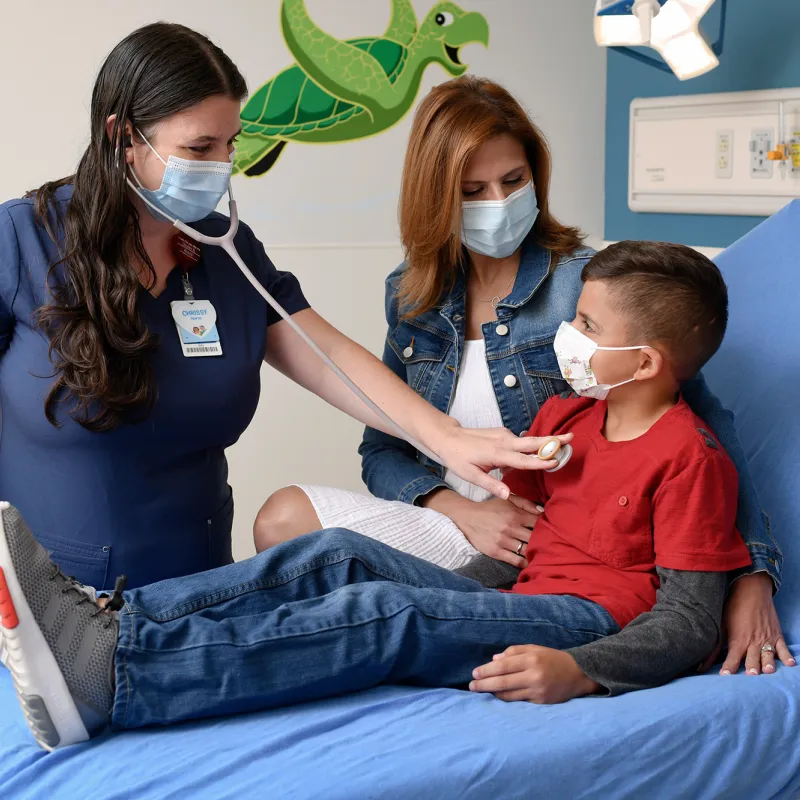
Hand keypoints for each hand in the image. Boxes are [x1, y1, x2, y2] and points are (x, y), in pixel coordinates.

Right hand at [424, 491, 543, 567]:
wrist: (467, 517)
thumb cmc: (490, 508)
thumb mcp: (507, 500)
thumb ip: (526, 503)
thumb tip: (543, 511)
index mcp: (515, 514)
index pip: (539, 523)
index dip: (548, 527)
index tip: (554, 531)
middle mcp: (510, 528)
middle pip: (535, 538)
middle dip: (545, 542)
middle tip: (553, 546)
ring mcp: (503, 541)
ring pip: (527, 550)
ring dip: (536, 553)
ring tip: (545, 556)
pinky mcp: (496, 552)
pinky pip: (516, 561)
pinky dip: (525, 563)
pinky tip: (532, 563)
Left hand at [432, 425, 573, 499]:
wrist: (448, 438)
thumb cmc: (459, 458)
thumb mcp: (471, 476)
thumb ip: (492, 486)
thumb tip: (509, 496)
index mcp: (497, 454)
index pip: (523, 459)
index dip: (540, 461)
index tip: (556, 461)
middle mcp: (504, 441)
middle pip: (533, 442)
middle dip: (553, 440)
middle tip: (571, 438)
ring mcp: (504, 435)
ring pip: (529, 440)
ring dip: (546, 442)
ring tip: (564, 443)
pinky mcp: (503, 433)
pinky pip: (521, 440)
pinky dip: (532, 445)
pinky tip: (539, 450)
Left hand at [469, 645, 598, 703]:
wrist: (578, 674)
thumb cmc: (552, 658)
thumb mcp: (534, 649)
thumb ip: (513, 652)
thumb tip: (494, 660)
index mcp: (531, 659)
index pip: (502, 666)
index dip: (486, 671)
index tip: (474, 673)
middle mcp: (534, 675)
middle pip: (502, 682)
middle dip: (484, 684)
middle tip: (471, 686)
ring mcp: (537, 691)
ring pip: (509, 694)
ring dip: (492, 693)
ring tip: (481, 691)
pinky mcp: (541, 703)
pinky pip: (519, 701)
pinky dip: (506, 699)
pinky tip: (497, 696)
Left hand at [718, 572, 794, 675]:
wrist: (751, 592)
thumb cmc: (733, 609)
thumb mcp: (722, 626)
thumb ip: (714, 646)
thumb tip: (701, 663)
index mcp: (738, 640)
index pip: (732, 657)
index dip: (728, 666)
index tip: (725, 676)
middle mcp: (752, 641)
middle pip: (752, 657)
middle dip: (751, 666)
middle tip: (750, 674)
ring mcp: (766, 639)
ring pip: (768, 654)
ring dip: (767, 662)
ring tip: (767, 670)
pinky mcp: (777, 635)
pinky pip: (783, 647)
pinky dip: (787, 655)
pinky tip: (791, 663)